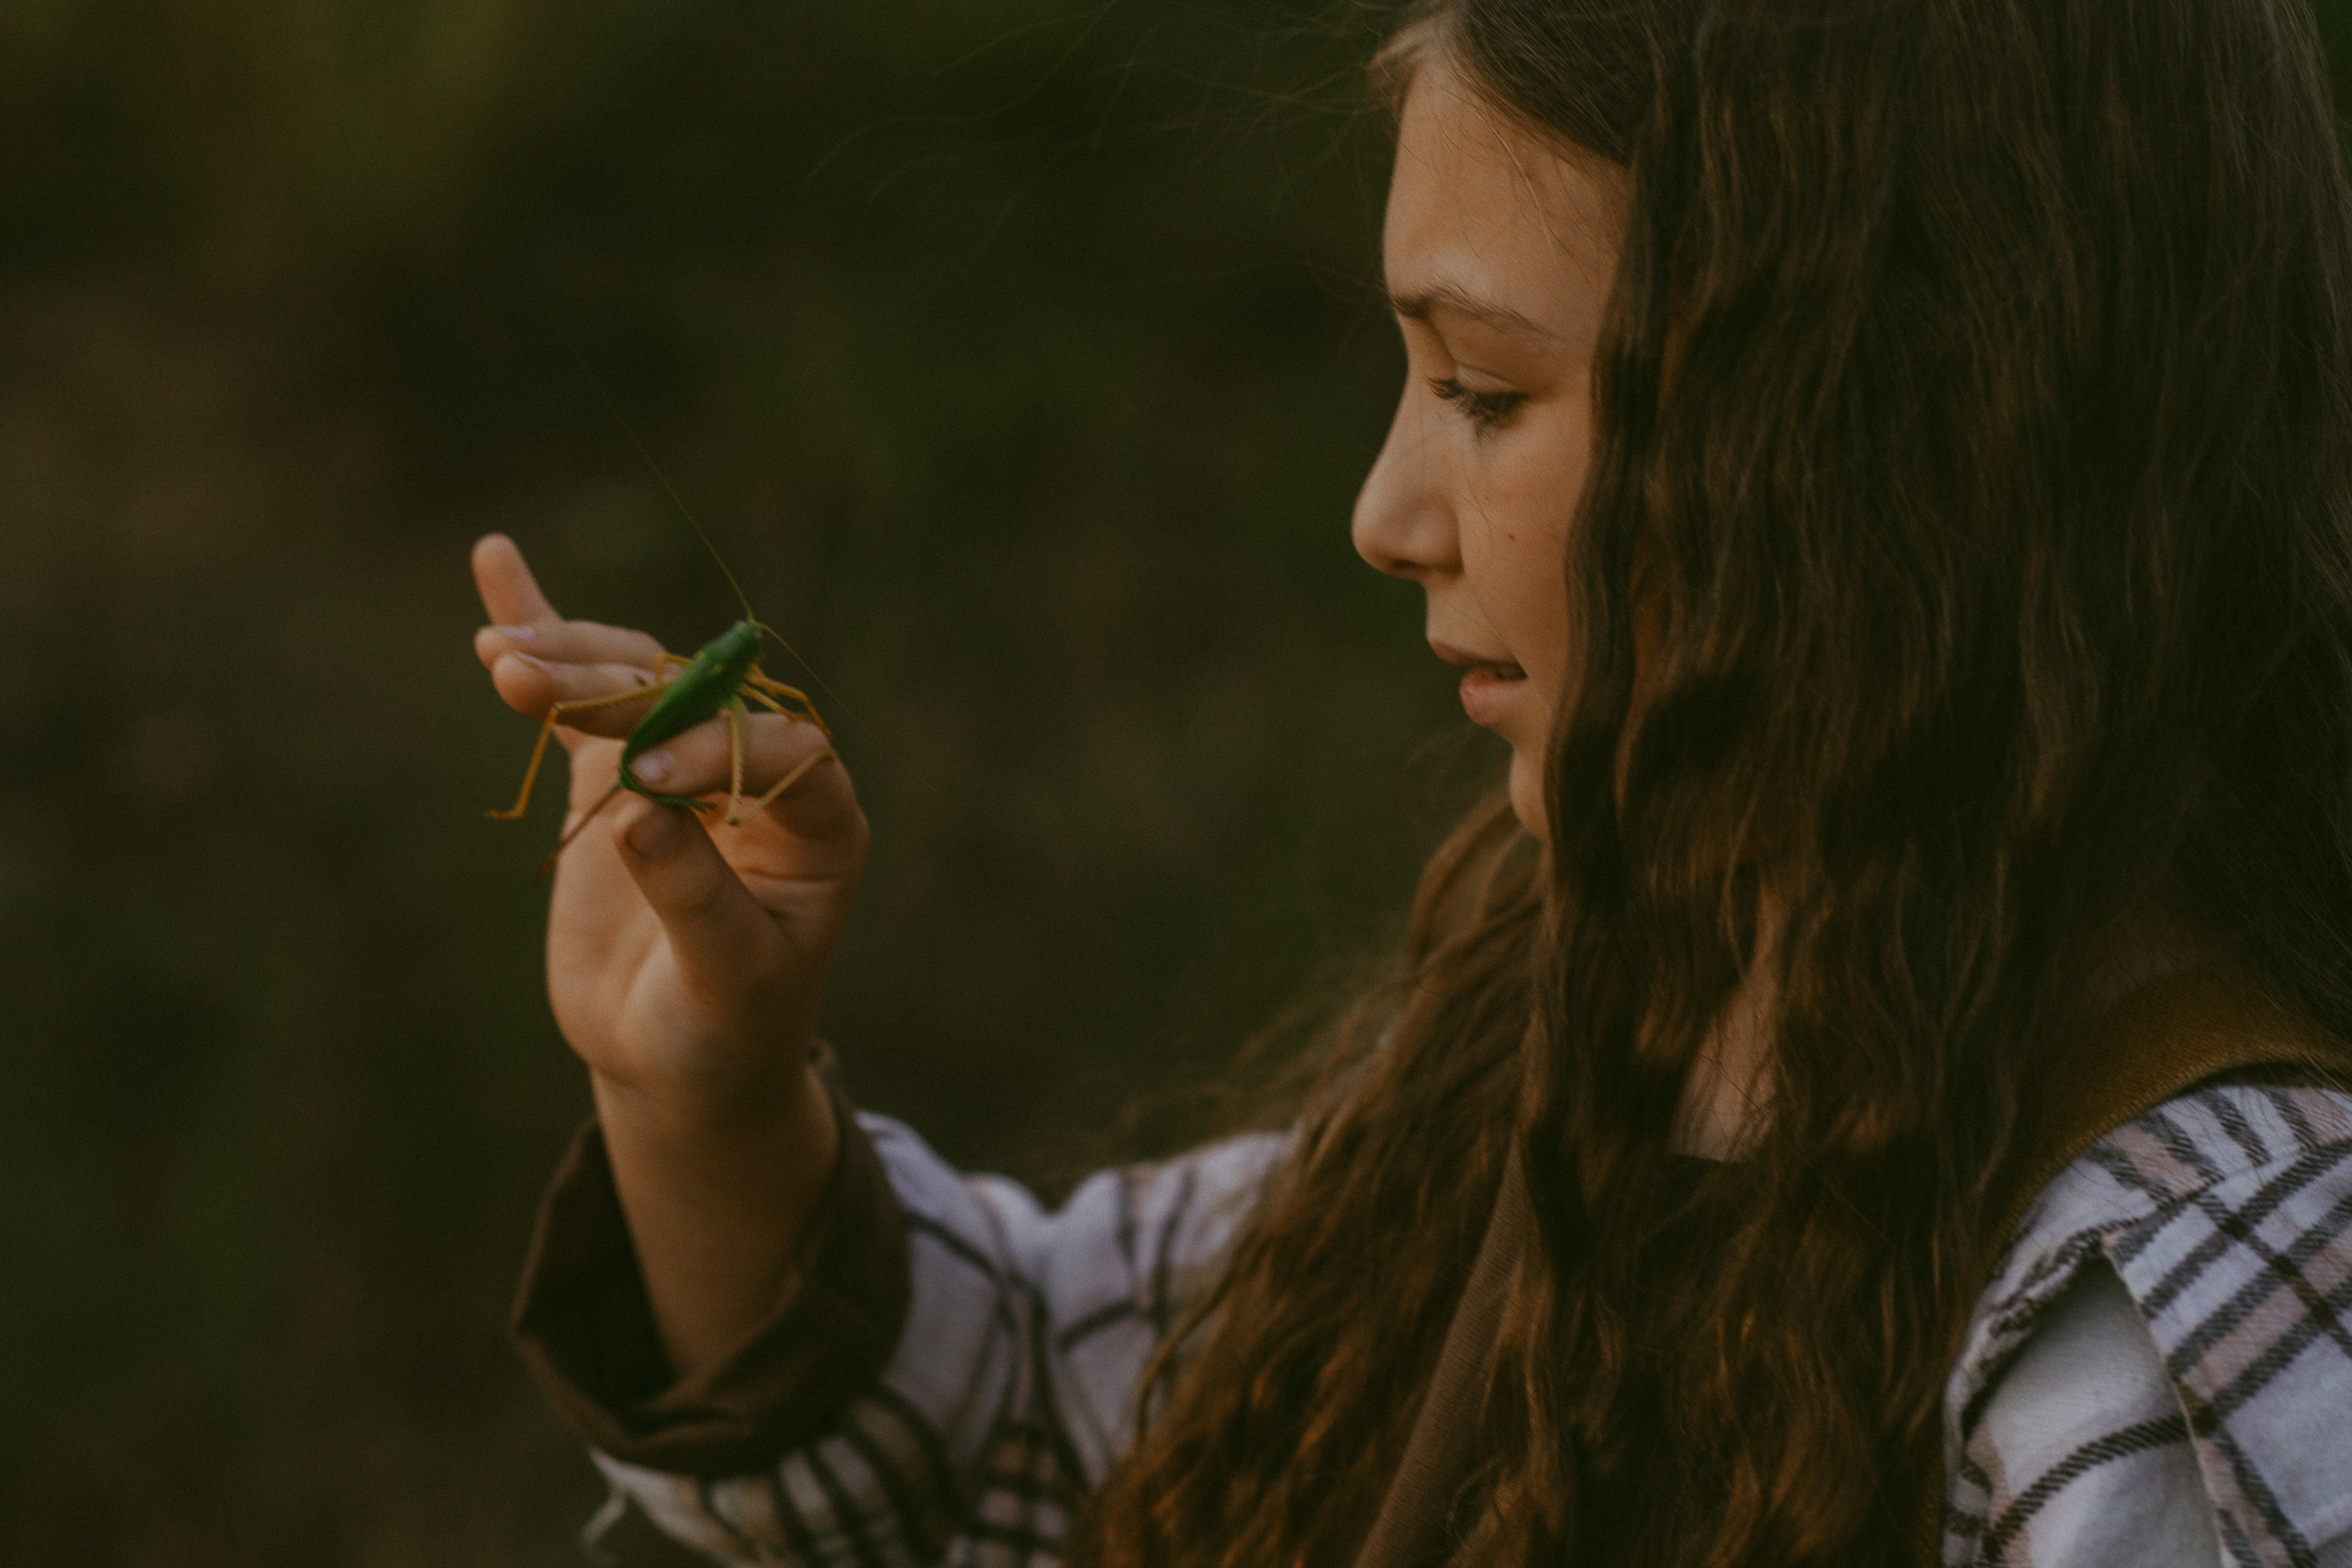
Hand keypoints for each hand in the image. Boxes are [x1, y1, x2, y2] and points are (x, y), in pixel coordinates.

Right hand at [471, 533, 867, 1118]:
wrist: (678, 1060)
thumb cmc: (725, 1029)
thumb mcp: (727, 981)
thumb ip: (696, 899)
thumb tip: (643, 812)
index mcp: (819, 822)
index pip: (781, 752)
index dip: (713, 750)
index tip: (642, 781)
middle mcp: (758, 774)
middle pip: (694, 703)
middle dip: (616, 687)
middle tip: (529, 680)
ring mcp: (684, 763)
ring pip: (636, 686)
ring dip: (568, 662)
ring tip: (502, 656)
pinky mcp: (616, 772)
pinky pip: (583, 699)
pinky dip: (543, 634)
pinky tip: (497, 566)